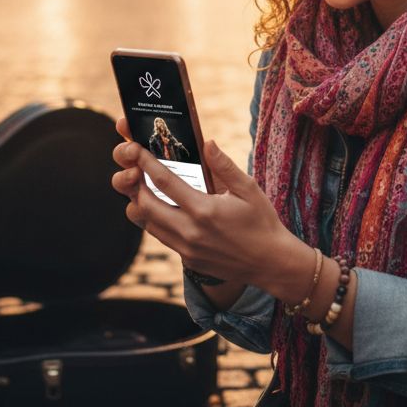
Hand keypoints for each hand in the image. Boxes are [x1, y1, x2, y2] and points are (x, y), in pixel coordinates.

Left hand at [111, 119, 291, 288]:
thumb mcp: (248, 189)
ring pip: (148, 224)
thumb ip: (224, 166)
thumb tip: (207, 143)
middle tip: (136, 169)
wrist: (271, 262)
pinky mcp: (188, 260)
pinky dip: (155, 221)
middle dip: (136, 185)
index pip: (164, 182)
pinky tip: (162, 209)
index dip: (146, 163)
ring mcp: (187, 249)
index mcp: (204, 210)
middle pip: (146, 205)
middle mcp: (190, 232)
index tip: (136, 150)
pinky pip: (161, 238)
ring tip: (144, 188)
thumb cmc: (262, 222)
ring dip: (141, 204)